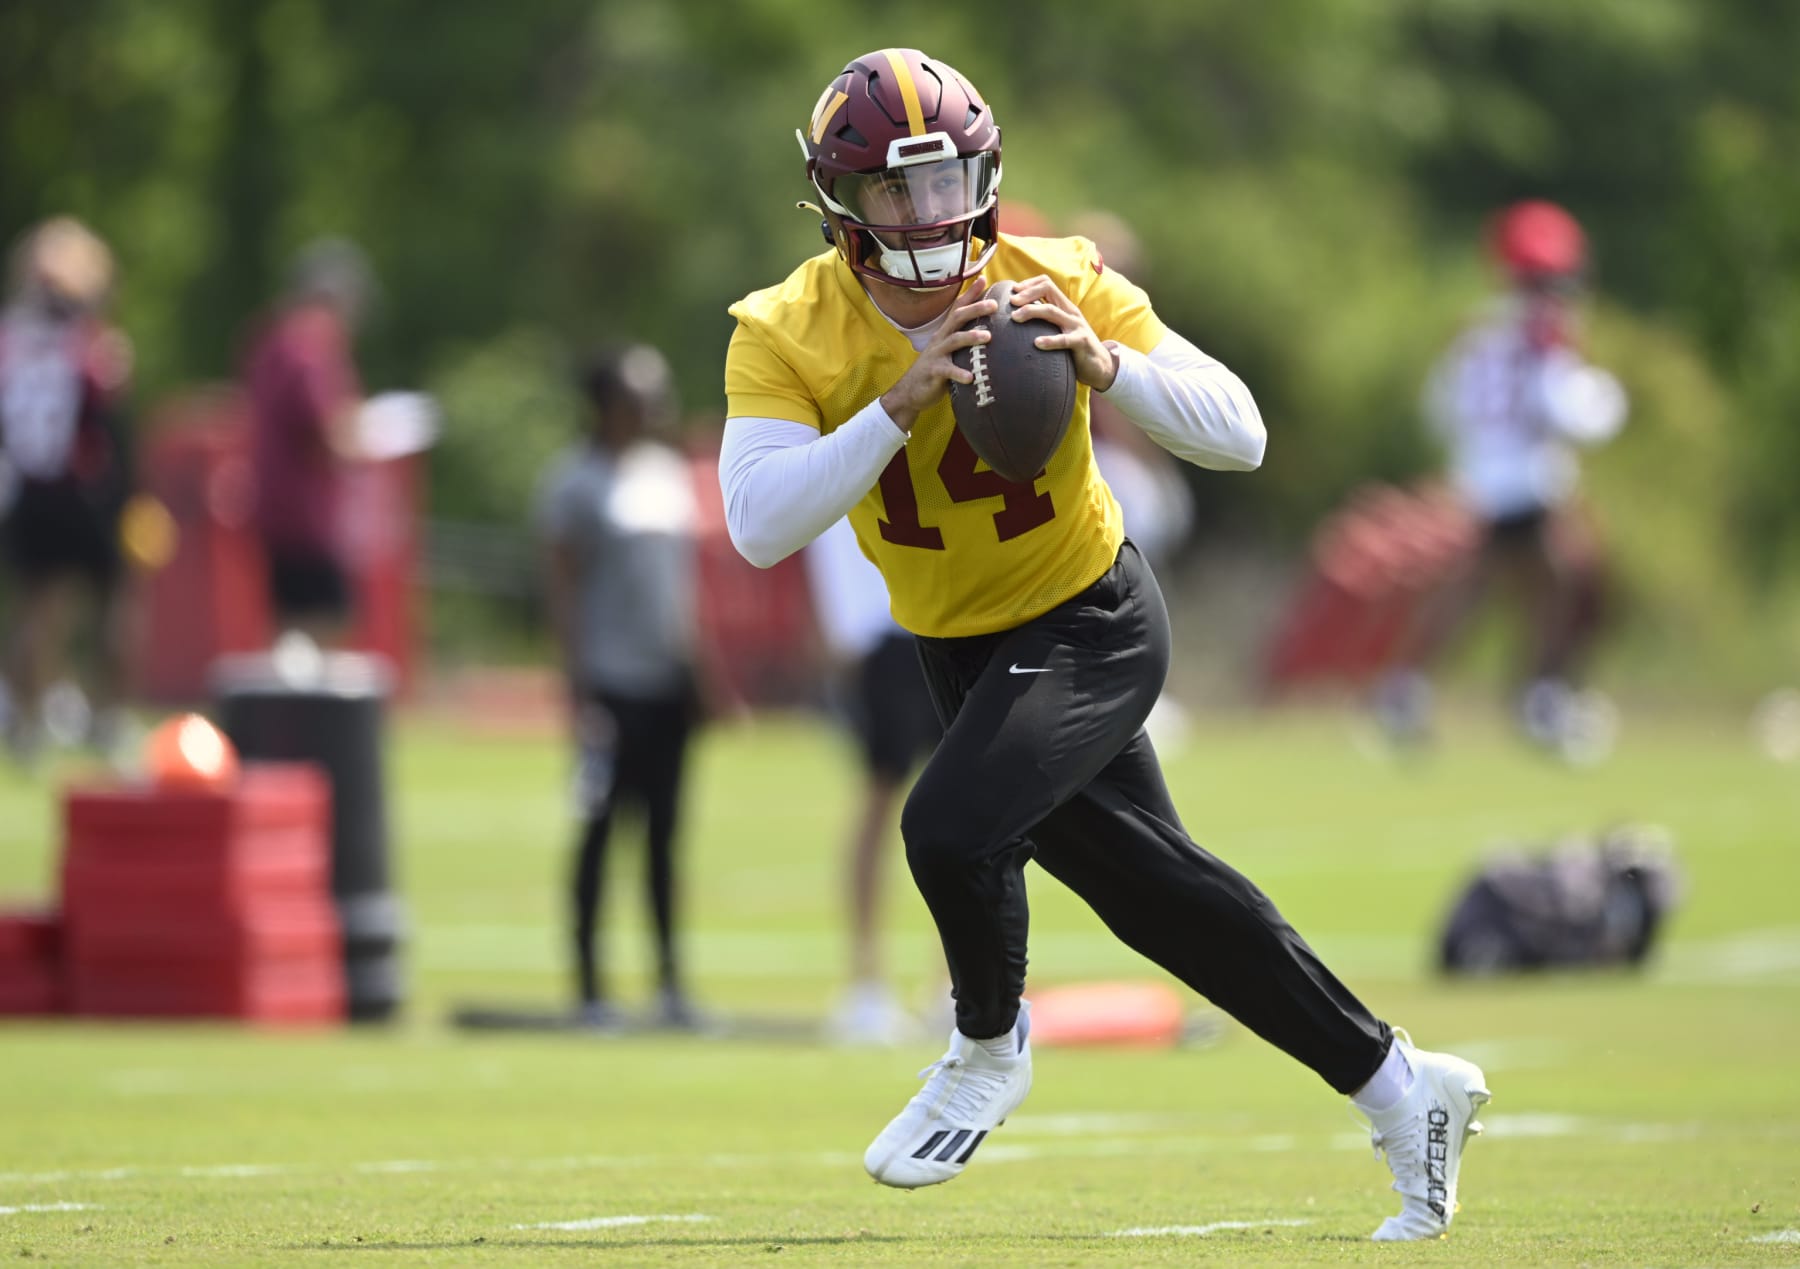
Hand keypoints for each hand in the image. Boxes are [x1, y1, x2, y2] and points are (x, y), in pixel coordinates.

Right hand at [879, 278, 997, 432]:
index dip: (970, 294)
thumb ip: (964, 341)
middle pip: (957, 318)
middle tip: (994, 305)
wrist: (911, 391)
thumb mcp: (950, 351)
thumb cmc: (936, 370)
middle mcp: (941, 339)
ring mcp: (936, 354)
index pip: (958, 308)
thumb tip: (988, 332)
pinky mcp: (934, 372)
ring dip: (971, 337)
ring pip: (954, 340)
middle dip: (976, 309)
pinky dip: (959, 374)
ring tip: (987, 337)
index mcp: (945, 332)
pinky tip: (971, 377)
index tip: (983, 279)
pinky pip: (947, 371)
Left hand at [1005, 275, 1117, 390]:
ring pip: (1051, 311)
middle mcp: (1070, 312)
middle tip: (1011, 302)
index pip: (1046, 283)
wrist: (1100, 365)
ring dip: (1031, 311)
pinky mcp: (1081, 342)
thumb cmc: (1073, 348)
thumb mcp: (1059, 329)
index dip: (1028, 284)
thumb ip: (1044, 322)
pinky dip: (1050, 341)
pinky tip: (1036, 343)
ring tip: (1015, 317)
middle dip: (1027, 293)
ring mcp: (1076, 326)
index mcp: (1064, 306)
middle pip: (1047, 289)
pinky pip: (1064, 339)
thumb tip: (1015, 319)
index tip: (1012, 292)